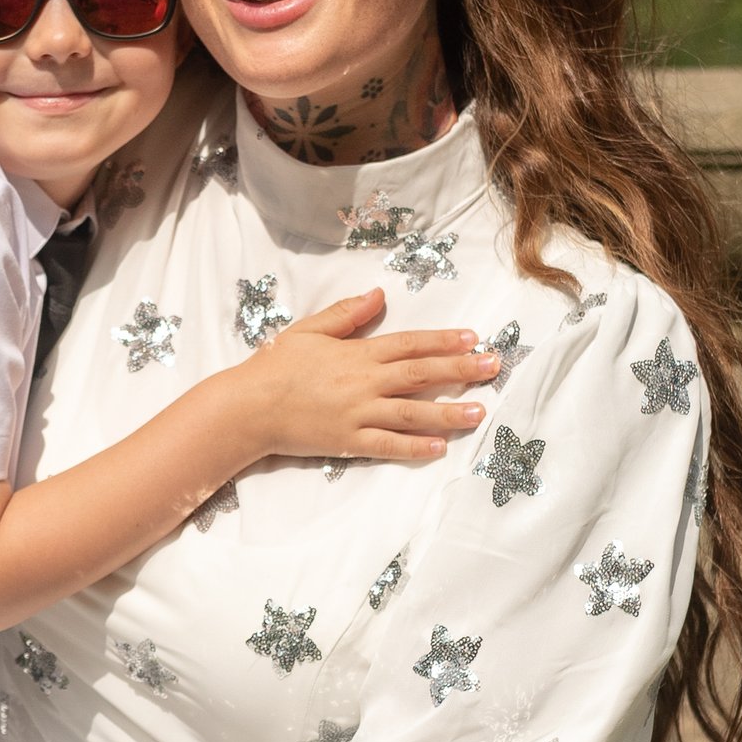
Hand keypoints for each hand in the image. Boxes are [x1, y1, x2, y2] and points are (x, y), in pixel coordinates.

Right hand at [220, 292, 493, 464]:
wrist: (249, 407)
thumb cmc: (276, 366)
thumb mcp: (310, 330)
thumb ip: (346, 314)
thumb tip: (379, 295)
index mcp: (357, 354)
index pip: (409, 344)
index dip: (442, 341)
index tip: (472, 339)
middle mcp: (364, 383)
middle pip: (421, 374)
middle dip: (460, 370)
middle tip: (493, 367)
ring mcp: (358, 414)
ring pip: (413, 412)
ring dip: (449, 412)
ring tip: (480, 412)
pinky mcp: (349, 441)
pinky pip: (389, 445)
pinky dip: (415, 447)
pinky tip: (440, 447)